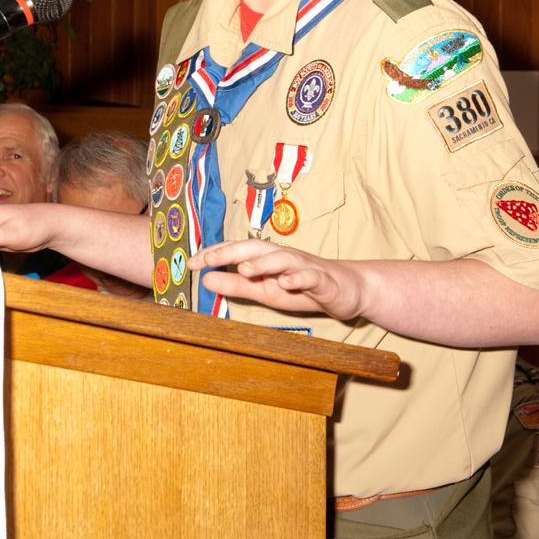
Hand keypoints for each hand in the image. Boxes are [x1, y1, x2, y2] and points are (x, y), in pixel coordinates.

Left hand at [188, 239, 364, 319]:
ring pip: (282, 259)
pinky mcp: (323, 280)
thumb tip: (206, 279)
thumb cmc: (301, 287)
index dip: (214, 254)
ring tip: (244, 269)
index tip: (191, 263)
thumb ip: (237, 285)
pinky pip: (310, 277)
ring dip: (263, 262)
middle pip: (256, 248)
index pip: (237, 251)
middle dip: (231, 251)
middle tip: (208, 259)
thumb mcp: (264, 290)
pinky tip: (286, 282)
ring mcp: (304, 266)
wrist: (346, 289)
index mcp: (266, 258)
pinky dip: (297, 278)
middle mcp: (283, 257)